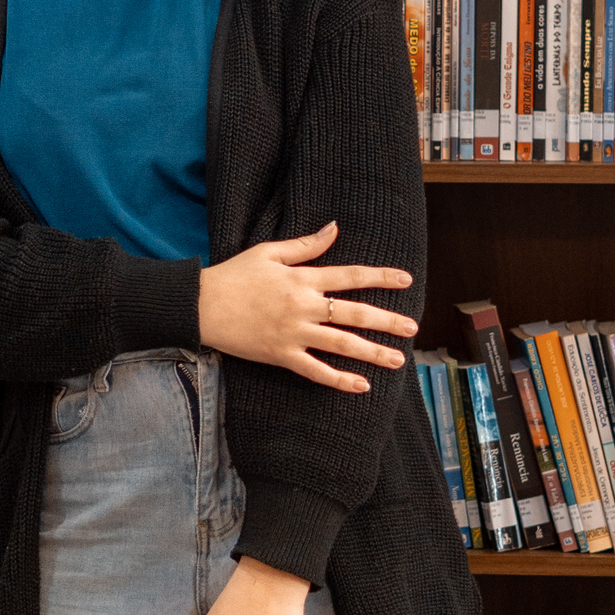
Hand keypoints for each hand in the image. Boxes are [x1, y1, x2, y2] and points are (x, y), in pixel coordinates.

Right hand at [197, 221, 415, 392]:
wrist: (201, 305)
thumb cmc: (234, 275)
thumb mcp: (269, 252)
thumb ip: (306, 244)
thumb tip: (335, 228)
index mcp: (302, 278)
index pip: (351, 276)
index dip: (381, 278)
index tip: (407, 281)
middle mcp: (304, 306)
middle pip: (354, 313)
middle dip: (387, 321)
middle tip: (413, 328)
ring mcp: (294, 334)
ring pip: (341, 345)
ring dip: (372, 353)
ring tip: (398, 360)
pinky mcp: (281, 356)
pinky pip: (315, 371)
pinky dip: (338, 380)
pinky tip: (361, 386)